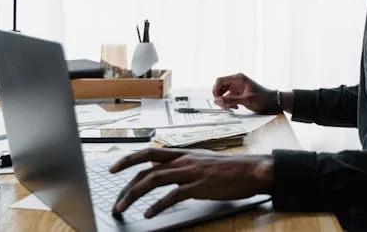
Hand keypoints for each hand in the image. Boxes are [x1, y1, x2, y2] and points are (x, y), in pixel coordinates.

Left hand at [109, 148, 272, 217]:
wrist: (252, 170)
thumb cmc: (230, 169)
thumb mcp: (201, 161)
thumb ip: (180, 164)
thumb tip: (160, 166)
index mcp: (184, 154)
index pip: (149, 152)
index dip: (129, 159)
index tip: (114, 168)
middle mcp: (184, 161)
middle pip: (146, 168)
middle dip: (126, 182)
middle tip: (115, 198)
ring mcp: (191, 173)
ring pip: (154, 180)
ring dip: (134, 195)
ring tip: (123, 208)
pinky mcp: (199, 186)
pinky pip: (173, 196)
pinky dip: (158, 205)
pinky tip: (149, 214)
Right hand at [212, 73, 278, 112]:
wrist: (272, 102)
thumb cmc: (263, 98)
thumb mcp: (247, 100)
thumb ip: (231, 100)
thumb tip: (217, 100)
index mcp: (238, 78)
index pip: (220, 81)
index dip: (216, 90)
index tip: (218, 100)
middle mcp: (236, 81)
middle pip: (220, 87)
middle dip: (220, 97)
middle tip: (224, 106)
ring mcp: (236, 88)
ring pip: (223, 93)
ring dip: (224, 101)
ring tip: (231, 107)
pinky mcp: (238, 94)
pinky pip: (228, 98)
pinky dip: (228, 103)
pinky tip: (235, 107)